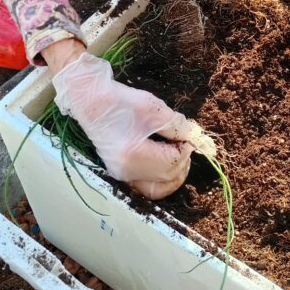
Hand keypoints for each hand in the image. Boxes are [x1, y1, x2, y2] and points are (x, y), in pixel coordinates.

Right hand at [52, 52, 198, 198]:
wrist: (91, 100)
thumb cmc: (122, 101)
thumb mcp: (155, 110)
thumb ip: (180, 127)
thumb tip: (199, 139)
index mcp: (134, 155)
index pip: (174, 162)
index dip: (186, 149)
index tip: (187, 134)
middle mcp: (126, 172)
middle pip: (167, 178)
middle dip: (182, 160)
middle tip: (182, 141)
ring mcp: (121, 175)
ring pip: (158, 188)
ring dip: (172, 173)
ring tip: (175, 152)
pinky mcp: (119, 172)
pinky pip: (146, 184)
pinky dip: (159, 176)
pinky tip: (163, 158)